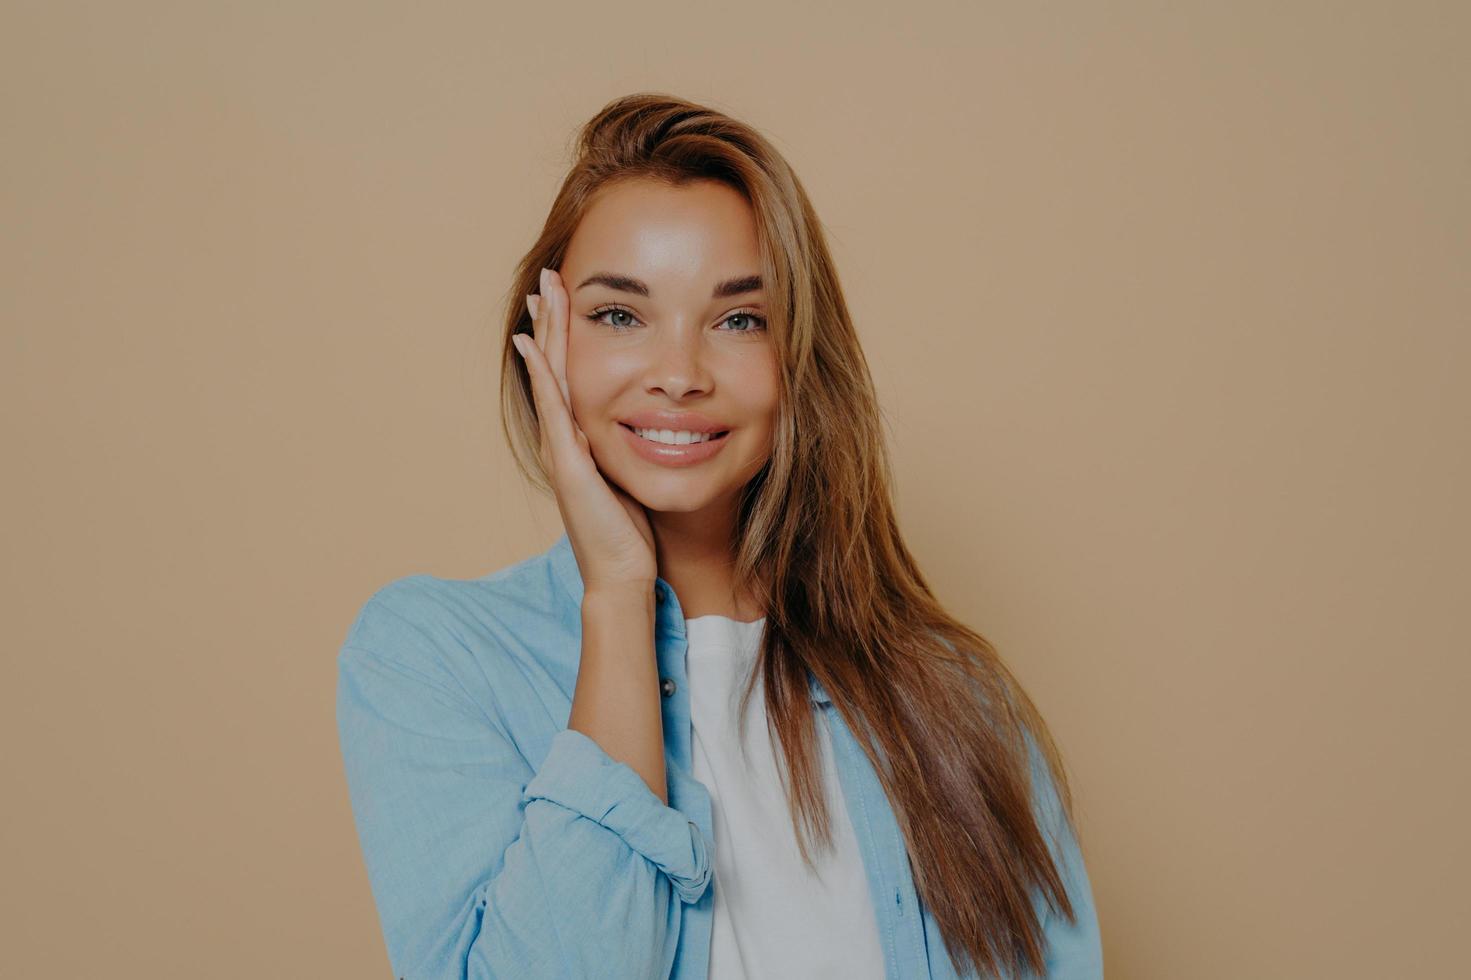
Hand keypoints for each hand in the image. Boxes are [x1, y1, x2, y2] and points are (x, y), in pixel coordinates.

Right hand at [513, 267, 657, 593]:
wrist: (622, 576)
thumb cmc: (631, 535)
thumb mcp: (632, 479)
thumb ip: (631, 452)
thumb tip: (654, 428)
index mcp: (579, 441)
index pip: (571, 376)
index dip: (567, 337)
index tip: (565, 299)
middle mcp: (563, 440)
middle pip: (554, 367)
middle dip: (551, 321)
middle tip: (545, 277)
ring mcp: (561, 450)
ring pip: (550, 378)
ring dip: (544, 333)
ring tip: (539, 293)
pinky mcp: (568, 463)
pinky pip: (553, 408)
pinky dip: (541, 374)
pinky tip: (532, 346)